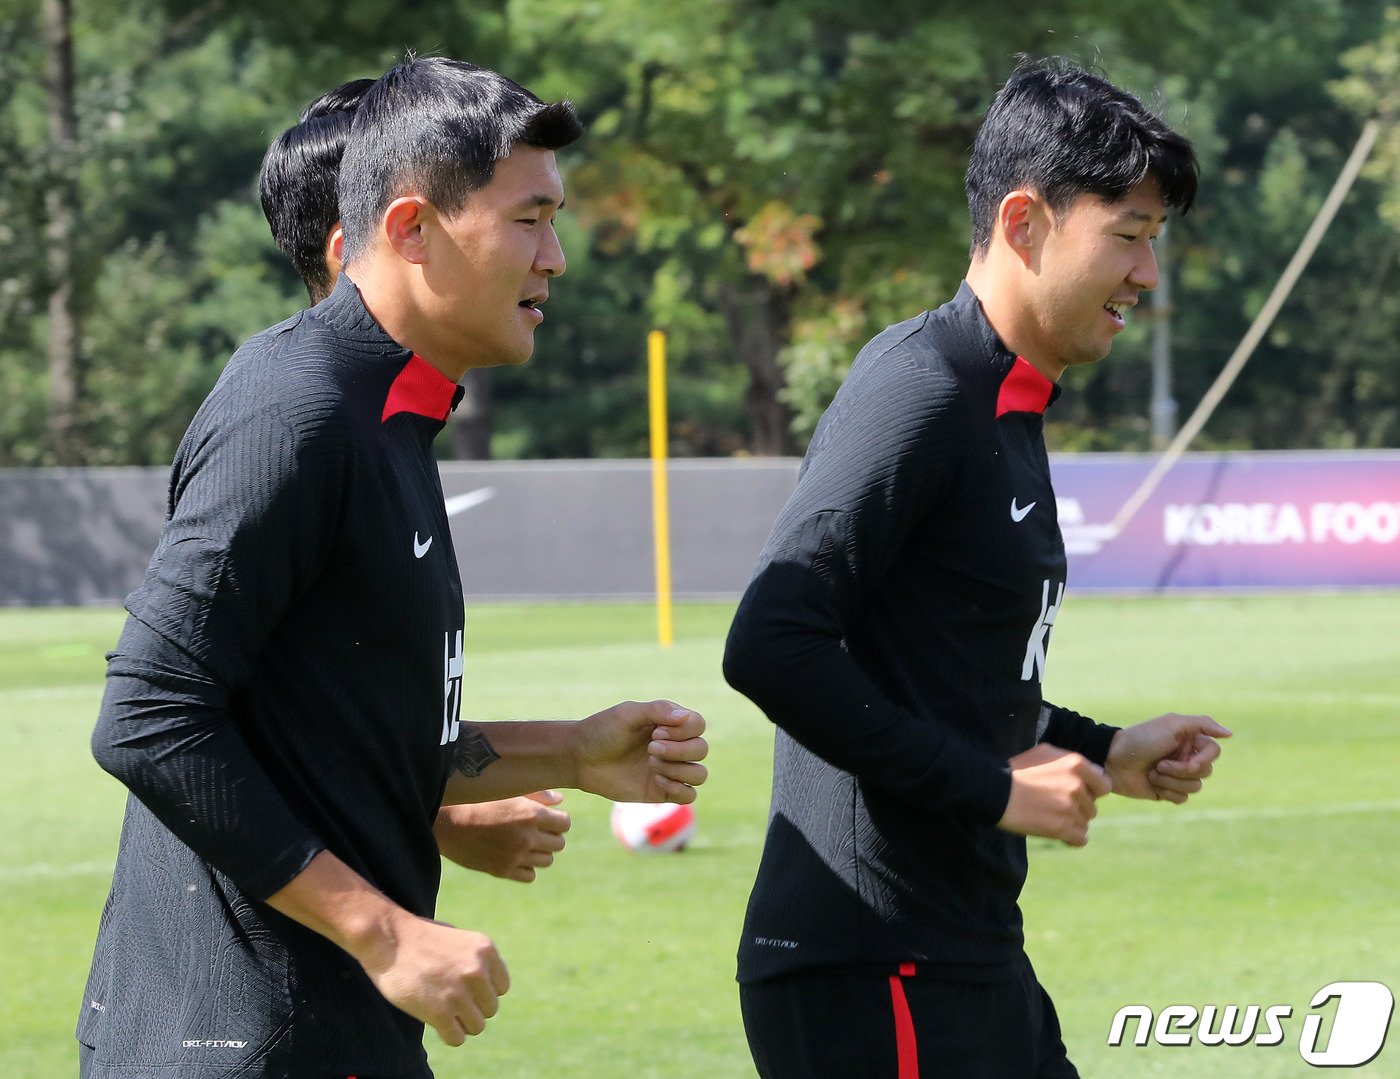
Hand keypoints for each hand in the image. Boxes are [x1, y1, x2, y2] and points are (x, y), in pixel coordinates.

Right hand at [355, 911, 509, 1046]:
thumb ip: (476, 961)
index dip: (483, 992)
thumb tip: (487, 986)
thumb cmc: (420, 939)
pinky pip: (457, 1038)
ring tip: (444, 1013)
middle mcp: (477, 970)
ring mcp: (459, 992)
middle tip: (451, 1002)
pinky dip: (449, 1035)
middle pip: (490, 1008)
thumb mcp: (458, 940)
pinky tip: (436, 1023)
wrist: (388, 939)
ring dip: (461, 1023)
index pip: (501, 987)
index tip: (466, 990)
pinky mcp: (439, 1012)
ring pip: (477, 1026)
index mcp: (485, 950)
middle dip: (472, 1008)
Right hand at [434, 792, 569, 882]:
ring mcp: (515, 856)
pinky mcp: (502, 870)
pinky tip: (515, 855)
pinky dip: (527, 867)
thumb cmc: (477, 800)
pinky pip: (529, 875)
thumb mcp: (508, 791)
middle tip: (537, 829)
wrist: (446, 822)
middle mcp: (527, 838)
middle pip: (559, 843)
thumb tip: (559, 800)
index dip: (558, 819)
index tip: (548, 817)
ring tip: (525, 841)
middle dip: (551, 835)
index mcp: (531, 815)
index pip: (565, 823)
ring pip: (547, 860)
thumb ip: (537, 795)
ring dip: (540, 851)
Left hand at [573, 700, 707, 802]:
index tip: (656, 731)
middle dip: (679, 750)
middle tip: (650, 748)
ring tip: (652, 765)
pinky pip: (689, 795)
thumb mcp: (628, 714)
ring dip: (679, 769)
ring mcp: (669, 770)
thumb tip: (686, 717)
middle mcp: (674, 746)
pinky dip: (678, 789)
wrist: (580, 759)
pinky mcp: (662, 792)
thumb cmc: (602, 731)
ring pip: (699, 774)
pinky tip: (656, 780)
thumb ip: (658, 710)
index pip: (698, 725)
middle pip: (701, 749)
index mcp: (669, 724)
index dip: (684, 731)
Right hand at [997, 743, 1111, 846]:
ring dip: (1071, 823)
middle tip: (1053, 805)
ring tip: (1048, 816)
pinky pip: (1081, 839)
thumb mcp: (1044, 752)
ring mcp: (1070, 808)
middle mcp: (1078, 786)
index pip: (1104, 785)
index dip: (1091, 790)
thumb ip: (1071, 761)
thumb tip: (1093, 772)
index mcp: (1077, 765)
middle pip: (1092, 807)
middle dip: (1077, 808)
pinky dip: (1069, 838)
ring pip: (1085, 823)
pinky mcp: (1061, 828)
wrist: (994, 791)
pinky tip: (1054, 831)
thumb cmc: (1017, 770)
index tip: (1075, 793)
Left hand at [1106, 713, 1230, 802]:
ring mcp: (1176, 775)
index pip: (1214, 752)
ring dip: (1171, 781)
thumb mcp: (1172, 724)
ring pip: (1194, 787)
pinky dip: (1167, 792)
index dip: (1203, 759)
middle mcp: (1185, 757)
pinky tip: (1152, 783)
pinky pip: (1182, 799)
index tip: (1187, 761)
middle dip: (1181, 771)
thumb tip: (1230, 733)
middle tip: (1159, 764)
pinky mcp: (1167, 791)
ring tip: (1152, 772)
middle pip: (1205, 772)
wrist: (1112, 759)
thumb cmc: (1141, 739)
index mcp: (1188, 740)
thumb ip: (1202, 725)